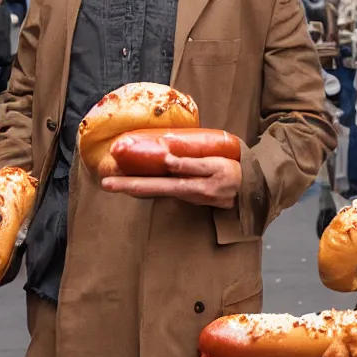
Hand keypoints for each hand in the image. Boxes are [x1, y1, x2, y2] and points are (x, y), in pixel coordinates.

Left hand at [100, 154, 242, 209]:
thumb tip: (167, 160)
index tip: (111, 181)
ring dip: (135, 186)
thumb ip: (191, 164)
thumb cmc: (234, 173)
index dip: (131, 183)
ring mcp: (186, 195)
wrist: (251, 190)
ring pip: (156, 191)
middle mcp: (183, 194)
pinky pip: (165, 189)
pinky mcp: (189, 193)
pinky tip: (137, 182)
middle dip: (126, 186)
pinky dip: (149, 186)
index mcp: (188, 187)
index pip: (153, 185)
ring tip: (114, 181)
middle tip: (105, 183)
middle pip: (150, 190)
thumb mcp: (216, 165)